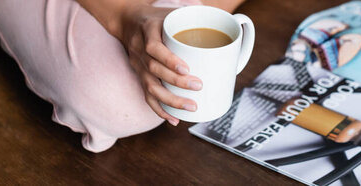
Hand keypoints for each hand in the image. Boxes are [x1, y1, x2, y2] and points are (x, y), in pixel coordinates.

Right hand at [119, 4, 201, 124]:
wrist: (127, 20)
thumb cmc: (158, 18)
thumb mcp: (173, 13)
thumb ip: (196, 19)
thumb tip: (233, 31)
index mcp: (148, 31)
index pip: (154, 48)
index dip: (169, 60)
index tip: (186, 68)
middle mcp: (140, 50)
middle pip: (154, 69)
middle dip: (177, 82)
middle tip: (199, 86)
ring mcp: (138, 65)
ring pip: (150, 86)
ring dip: (171, 100)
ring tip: (191, 107)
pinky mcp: (140, 76)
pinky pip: (147, 96)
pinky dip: (160, 110)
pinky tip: (174, 119)